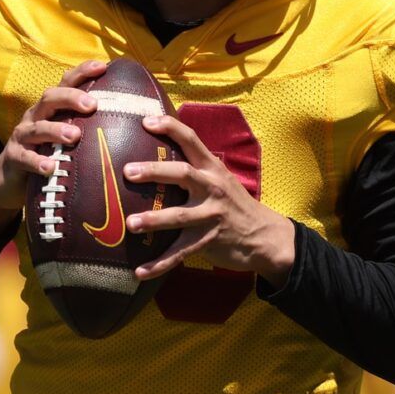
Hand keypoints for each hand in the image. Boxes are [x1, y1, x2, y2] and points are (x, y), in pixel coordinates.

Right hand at [0, 60, 107, 234]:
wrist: (6, 180)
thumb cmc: (45, 154)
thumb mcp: (65, 138)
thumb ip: (87, 128)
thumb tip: (129, 124)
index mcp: (50, 109)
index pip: (66, 83)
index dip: (82, 73)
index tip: (103, 67)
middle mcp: (35, 117)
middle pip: (50, 98)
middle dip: (71, 98)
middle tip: (92, 105)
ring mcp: (22, 136)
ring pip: (37, 128)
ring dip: (56, 130)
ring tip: (74, 136)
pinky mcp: (13, 158)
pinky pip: (24, 158)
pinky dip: (37, 162)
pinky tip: (50, 167)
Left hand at [121, 112, 295, 283]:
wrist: (265, 236)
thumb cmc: (235, 206)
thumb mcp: (221, 181)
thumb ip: (197, 170)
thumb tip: (158, 160)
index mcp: (213, 169)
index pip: (192, 140)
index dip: (170, 127)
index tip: (146, 121)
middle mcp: (213, 188)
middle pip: (183, 174)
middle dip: (155, 172)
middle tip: (128, 171)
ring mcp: (212, 215)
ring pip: (180, 216)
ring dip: (154, 220)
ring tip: (130, 224)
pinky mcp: (209, 241)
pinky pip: (181, 254)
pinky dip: (159, 264)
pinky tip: (139, 272)